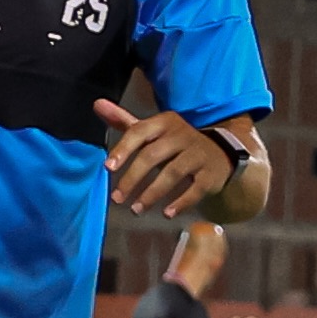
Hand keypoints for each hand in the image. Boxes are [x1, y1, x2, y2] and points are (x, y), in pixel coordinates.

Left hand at [98, 107, 230, 216]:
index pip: (139, 132)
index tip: (108, 167)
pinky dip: (181, 202)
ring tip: (136, 209)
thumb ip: (124, 120)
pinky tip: (167, 213)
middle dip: (132, 178)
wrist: (220, 151)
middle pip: (153, 156)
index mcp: (164, 122)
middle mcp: (182, 135)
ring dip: (152, 194)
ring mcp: (198, 154)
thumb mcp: (152, 130)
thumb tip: (97, 104)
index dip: (123, 149)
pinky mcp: (210, 174)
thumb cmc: (175, 143)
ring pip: (173, 173)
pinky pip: (195, 189)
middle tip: (117, 198)